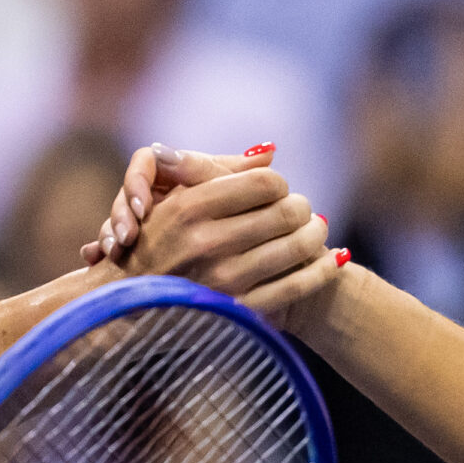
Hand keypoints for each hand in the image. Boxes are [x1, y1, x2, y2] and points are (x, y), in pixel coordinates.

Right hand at [83, 144, 344, 322]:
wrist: (130, 309)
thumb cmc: (157, 245)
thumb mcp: (175, 203)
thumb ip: (218, 173)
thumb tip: (270, 150)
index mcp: (189, 208)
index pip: (262, 182)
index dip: (278, 184)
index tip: (278, 191)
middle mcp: (205, 243)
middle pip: (285, 212)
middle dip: (301, 207)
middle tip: (304, 209)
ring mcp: (223, 281)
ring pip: (295, 247)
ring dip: (316, 235)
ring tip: (319, 231)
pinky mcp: (238, 312)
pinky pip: (296, 287)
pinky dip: (321, 271)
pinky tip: (333, 262)